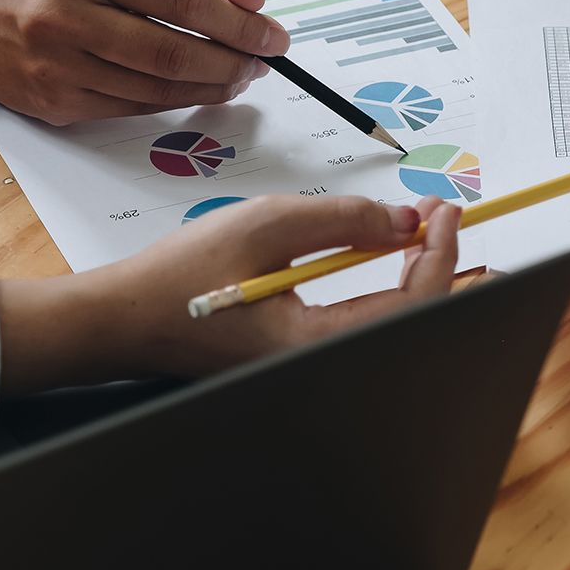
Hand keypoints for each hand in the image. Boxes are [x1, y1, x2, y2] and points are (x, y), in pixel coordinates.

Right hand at [0, 0, 291, 124]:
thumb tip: (251, 0)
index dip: (236, 21)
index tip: (272, 31)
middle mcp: (63, 15)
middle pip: (172, 49)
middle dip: (232, 60)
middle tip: (264, 60)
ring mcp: (55, 66)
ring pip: (156, 87)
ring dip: (211, 85)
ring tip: (239, 75)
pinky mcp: (54, 104)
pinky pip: (132, 109)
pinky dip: (174, 100)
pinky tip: (197, 88)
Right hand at [0, 195, 463, 395]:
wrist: (125, 317)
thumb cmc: (181, 276)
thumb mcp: (265, 226)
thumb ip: (340, 219)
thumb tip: (402, 220)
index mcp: (316, 343)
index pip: (411, 304)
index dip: (438, 253)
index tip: (444, 209)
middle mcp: (319, 360)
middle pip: (407, 316)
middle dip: (431, 258)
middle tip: (432, 209)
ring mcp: (307, 358)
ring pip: (385, 317)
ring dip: (407, 268)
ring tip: (407, 221)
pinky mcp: (296, 349)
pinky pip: (356, 316)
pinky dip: (375, 279)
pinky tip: (372, 246)